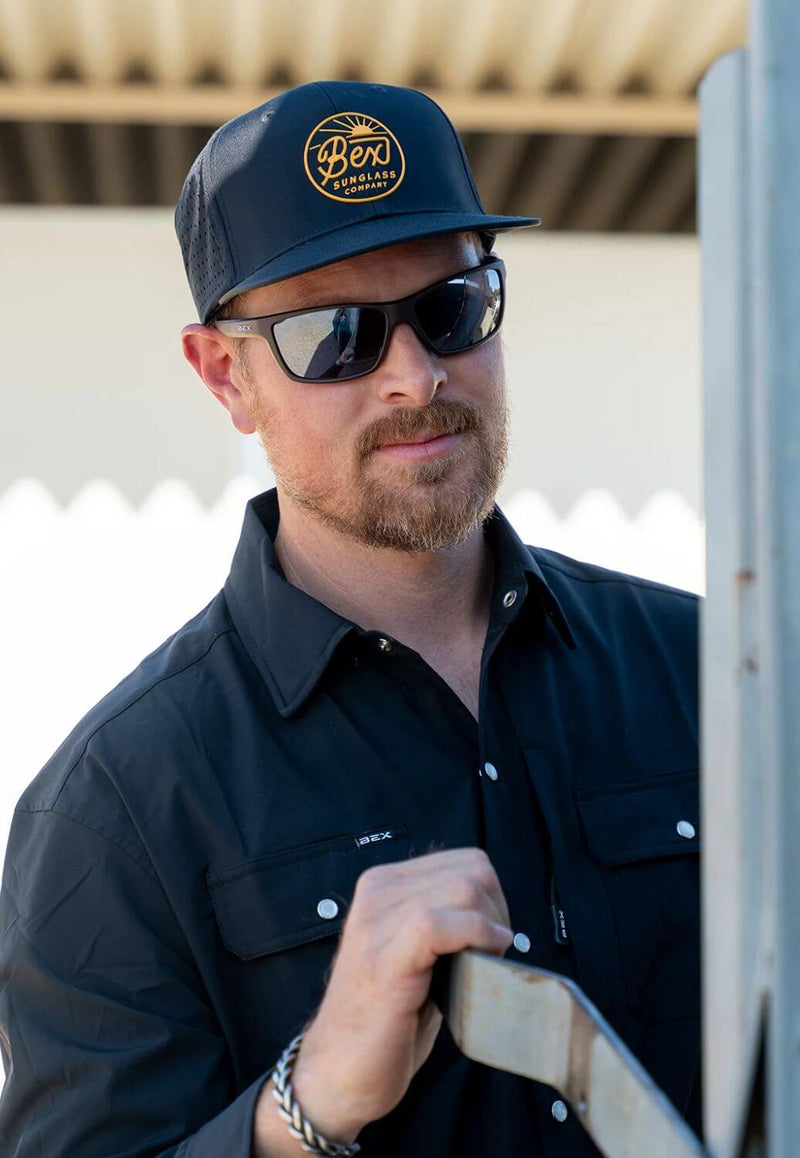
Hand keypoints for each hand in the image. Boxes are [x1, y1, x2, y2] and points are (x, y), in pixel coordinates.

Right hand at [281, 847, 512, 1141]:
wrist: (339, 1071)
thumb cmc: (387, 1018)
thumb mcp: (416, 952)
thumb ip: (443, 920)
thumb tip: (495, 911)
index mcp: (384, 884)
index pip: (466, 862)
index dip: (495, 898)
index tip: (495, 939)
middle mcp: (376, 892)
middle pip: (471, 872)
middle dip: (499, 912)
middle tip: (495, 955)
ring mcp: (376, 923)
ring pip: (462, 889)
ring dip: (492, 926)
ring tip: (487, 962)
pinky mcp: (383, 959)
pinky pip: (438, 923)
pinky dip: (475, 935)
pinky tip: (486, 958)